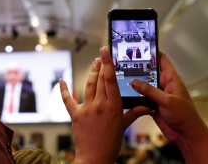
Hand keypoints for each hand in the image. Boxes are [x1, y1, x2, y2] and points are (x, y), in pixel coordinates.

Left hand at [60, 47, 148, 163]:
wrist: (95, 158)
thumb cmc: (111, 144)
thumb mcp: (124, 127)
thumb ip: (134, 113)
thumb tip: (146, 106)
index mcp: (114, 107)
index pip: (111, 80)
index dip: (108, 64)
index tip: (106, 53)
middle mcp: (100, 105)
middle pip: (99, 80)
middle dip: (100, 66)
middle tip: (100, 55)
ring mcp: (87, 109)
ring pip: (88, 85)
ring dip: (90, 73)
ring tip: (93, 64)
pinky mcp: (75, 115)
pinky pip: (68, 99)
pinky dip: (63, 89)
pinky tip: (61, 80)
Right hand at [131, 52, 207, 162]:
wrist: (186, 134)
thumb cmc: (184, 115)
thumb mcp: (167, 100)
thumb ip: (150, 91)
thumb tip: (134, 82)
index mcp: (171, 79)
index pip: (161, 60)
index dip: (151, 52)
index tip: (139, 46)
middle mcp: (163, 84)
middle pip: (148, 72)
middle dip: (137, 67)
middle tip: (123, 61)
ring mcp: (157, 94)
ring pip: (142, 85)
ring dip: (133, 83)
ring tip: (120, 76)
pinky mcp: (151, 104)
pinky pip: (140, 97)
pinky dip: (133, 96)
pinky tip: (124, 93)